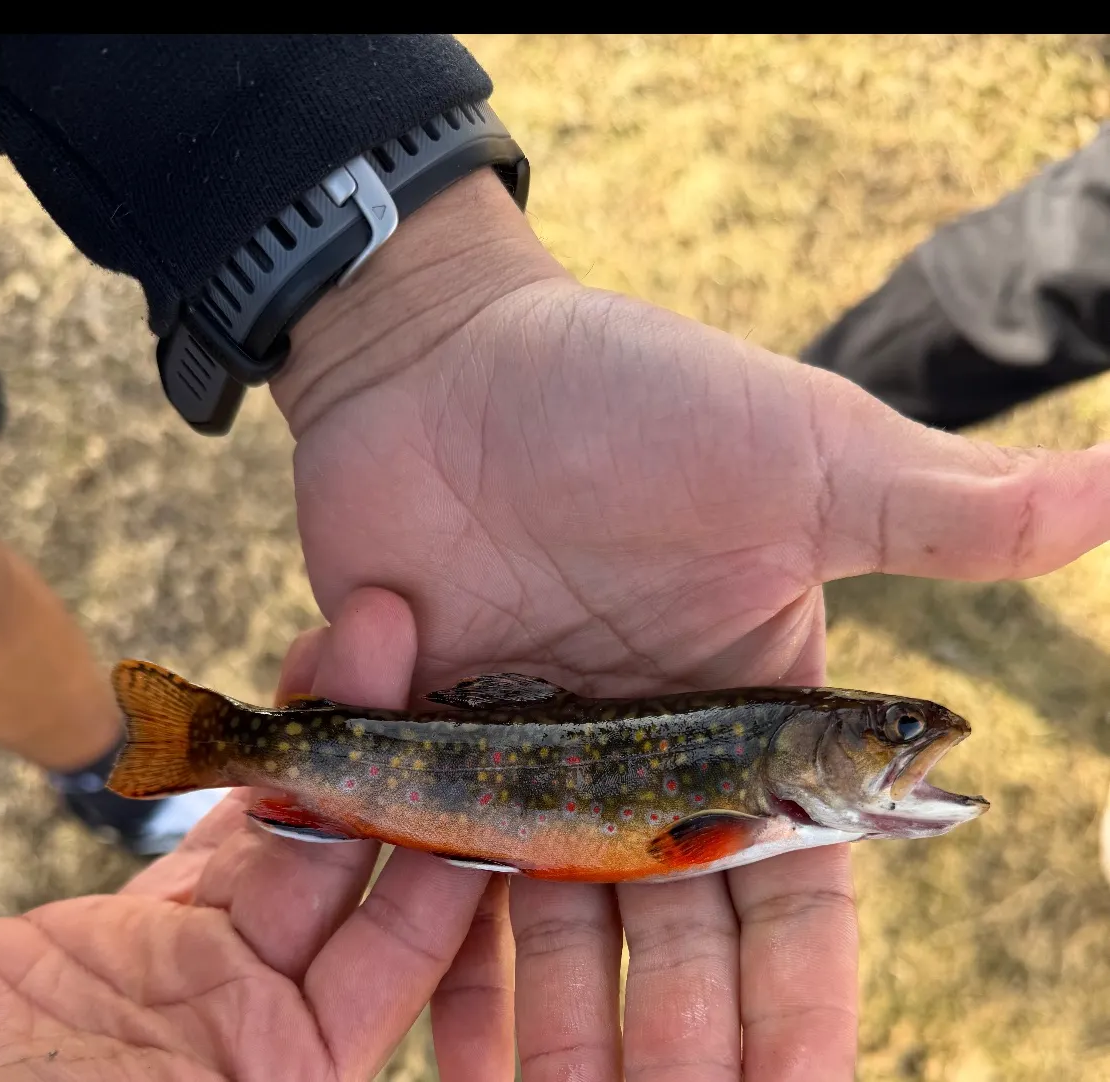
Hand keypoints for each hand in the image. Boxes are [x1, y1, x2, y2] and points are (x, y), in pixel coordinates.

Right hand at [0, 601, 500, 1081]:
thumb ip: (265, 1064)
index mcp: (285, 1075)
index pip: (399, 957)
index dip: (436, 854)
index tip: (466, 760)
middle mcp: (263, 1024)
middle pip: (350, 872)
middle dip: (384, 759)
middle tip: (414, 654)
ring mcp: (203, 967)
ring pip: (288, 829)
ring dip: (325, 733)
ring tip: (362, 637)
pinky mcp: (140, 925)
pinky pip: (216, 826)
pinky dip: (249, 757)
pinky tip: (295, 689)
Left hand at [271, 170, 1109, 1080]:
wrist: (446, 356)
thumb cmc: (626, 395)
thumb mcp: (798, 453)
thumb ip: (946, 509)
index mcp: (747, 708)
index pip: (791, 884)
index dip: (797, 1002)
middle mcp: (639, 749)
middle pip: (668, 933)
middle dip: (674, 1043)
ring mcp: (525, 751)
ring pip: (549, 928)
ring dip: (555, 1031)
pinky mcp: (423, 734)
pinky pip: (431, 868)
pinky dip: (437, 953)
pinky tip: (444, 1044)